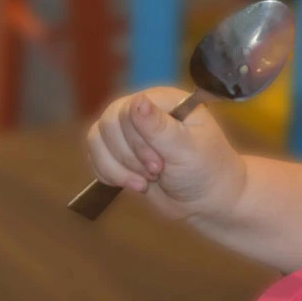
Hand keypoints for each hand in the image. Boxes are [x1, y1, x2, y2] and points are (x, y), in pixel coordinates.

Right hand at [84, 86, 246, 220]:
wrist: (206, 200)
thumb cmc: (206, 170)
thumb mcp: (187, 150)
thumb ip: (160, 127)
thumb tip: (137, 100)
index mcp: (165, 100)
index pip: (127, 109)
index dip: (136, 140)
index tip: (159, 164)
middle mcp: (143, 110)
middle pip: (108, 125)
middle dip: (130, 157)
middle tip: (157, 173)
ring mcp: (128, 131)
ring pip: (96, 140)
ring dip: (118, 168)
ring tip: (146, 182)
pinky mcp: (119, 152)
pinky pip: (95, 156)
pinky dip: (110, 175)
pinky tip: (134, 184)